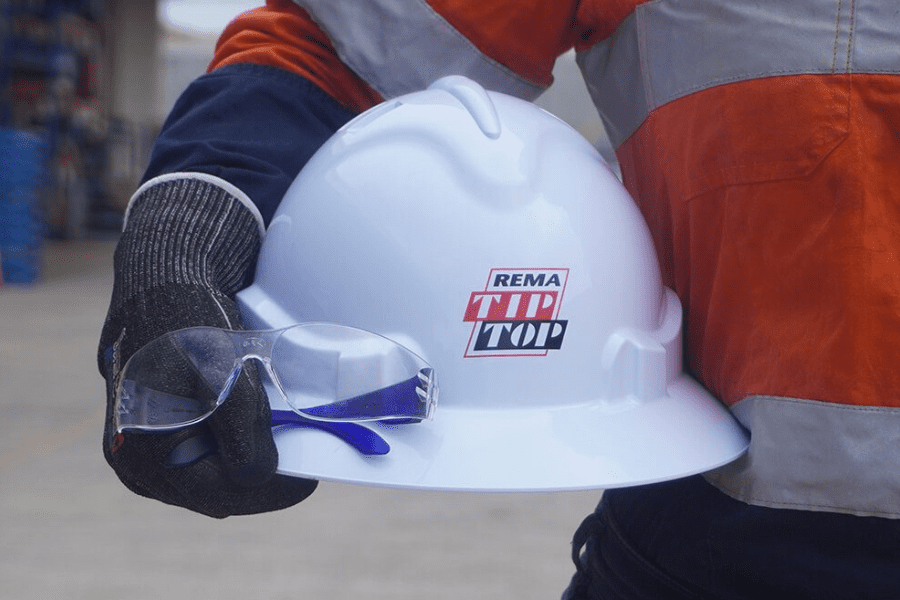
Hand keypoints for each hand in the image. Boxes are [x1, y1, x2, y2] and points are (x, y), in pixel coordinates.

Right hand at [98, 176, 316, 517]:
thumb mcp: (222, 377)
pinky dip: (236, 448)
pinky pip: (206, 456)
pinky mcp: (160, 433)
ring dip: (252, 464)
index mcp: (144, 453)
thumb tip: (260, 475)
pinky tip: (260, 431)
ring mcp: (146, 450)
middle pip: (217, 492)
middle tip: (306, 461)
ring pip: (213, 476)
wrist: (164, 283)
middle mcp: (138, 461)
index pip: (222, 495)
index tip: (310, 478)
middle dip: (264, 479)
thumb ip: (241, 433)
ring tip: (288, 445)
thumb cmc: (188, 325)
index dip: (273, 491)